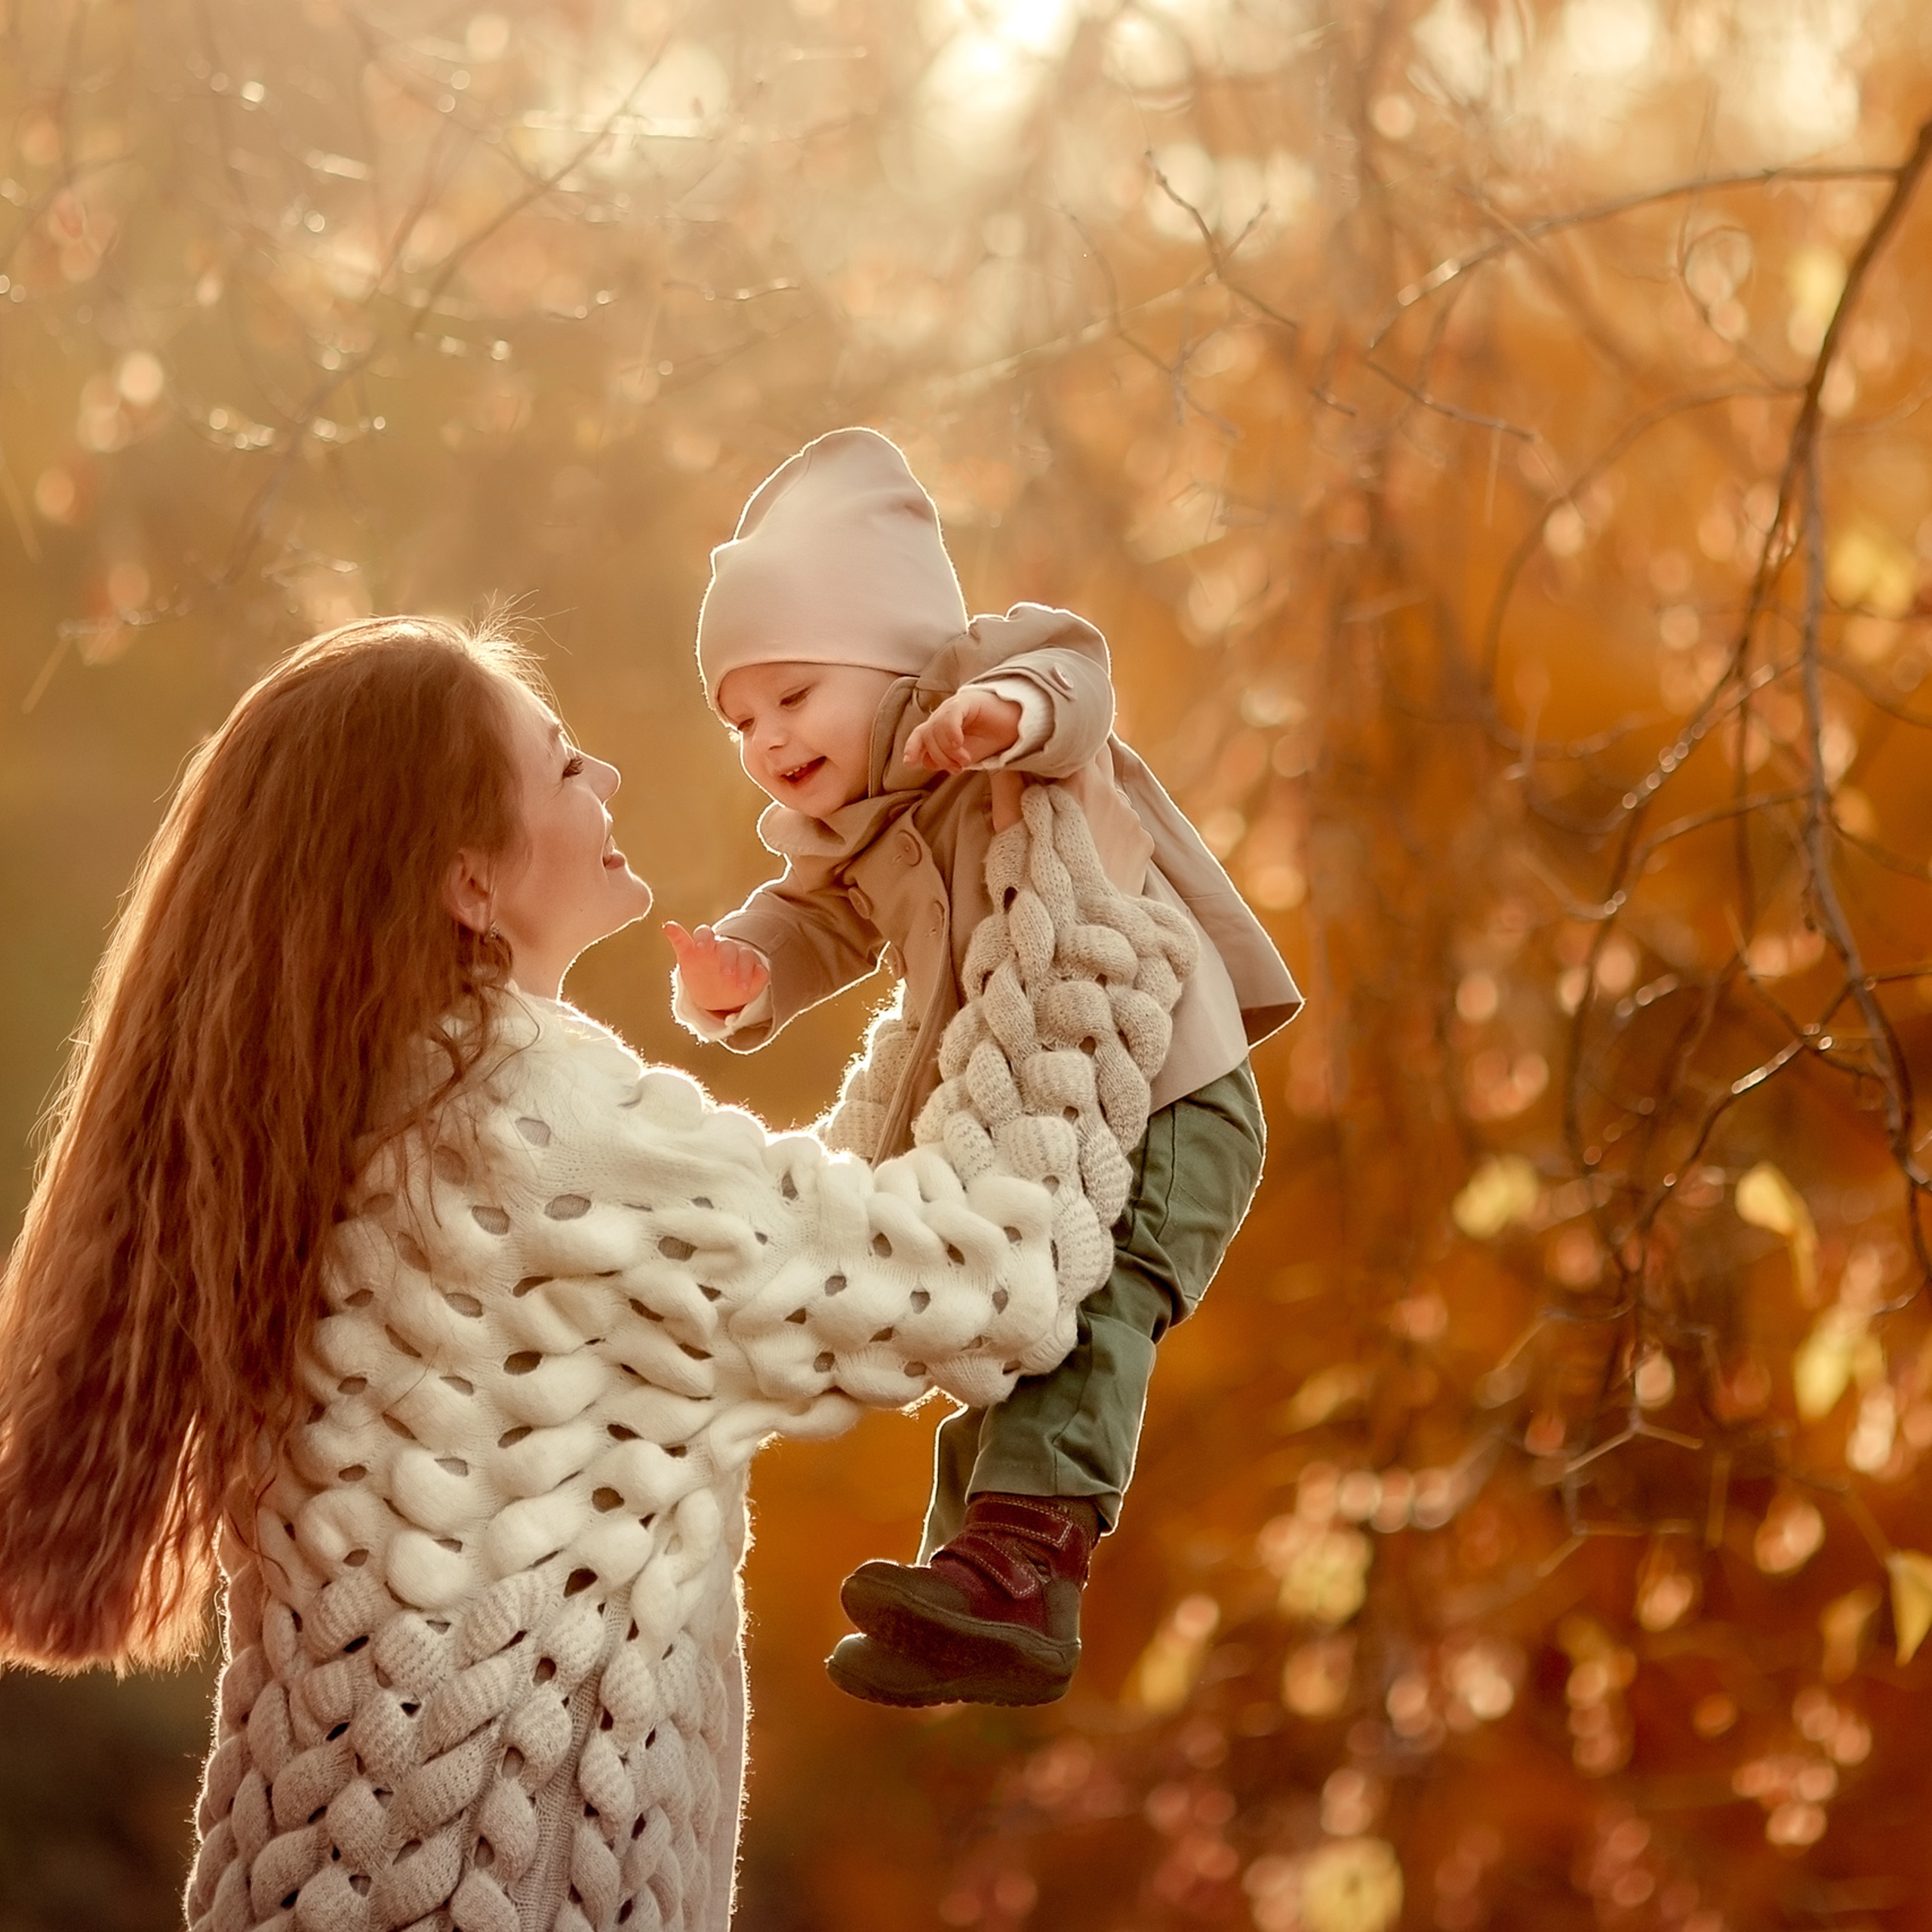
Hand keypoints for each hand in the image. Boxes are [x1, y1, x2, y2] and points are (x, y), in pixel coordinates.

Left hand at [664, 921, 769, 1015]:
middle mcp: (726, 947)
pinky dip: (759, 975)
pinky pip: (761, 971)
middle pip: (728, 947)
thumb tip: (666, 925)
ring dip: (744, 970)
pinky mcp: (757, 971)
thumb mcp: (687, 959)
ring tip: (740, 987)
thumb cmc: (699, 971)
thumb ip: (679, 941)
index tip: (700, 948)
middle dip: (727, 960)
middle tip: (725, 975)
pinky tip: (755, 983)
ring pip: (747, 957)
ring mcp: (743, 958)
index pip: (706, 934)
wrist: (715, 992)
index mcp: (708, 942)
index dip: (704, 939)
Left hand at [904, 687, 1022, 772]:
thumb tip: (925, 762)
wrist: (1016, 726)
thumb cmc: (990, 740)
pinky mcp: (966, 700)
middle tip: (958, 768)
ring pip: (936, 728)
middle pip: (926, 735)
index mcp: (940, 728)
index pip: (919, 735)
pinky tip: (959, 744)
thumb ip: (943, 759)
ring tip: (966, 760)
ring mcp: (954, 707)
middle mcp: (943, 716)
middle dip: (939, 757)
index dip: (912, 748)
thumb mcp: (963, 756)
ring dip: (948, 750)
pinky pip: (950, 715)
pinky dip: (950, 732)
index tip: (910, 763)